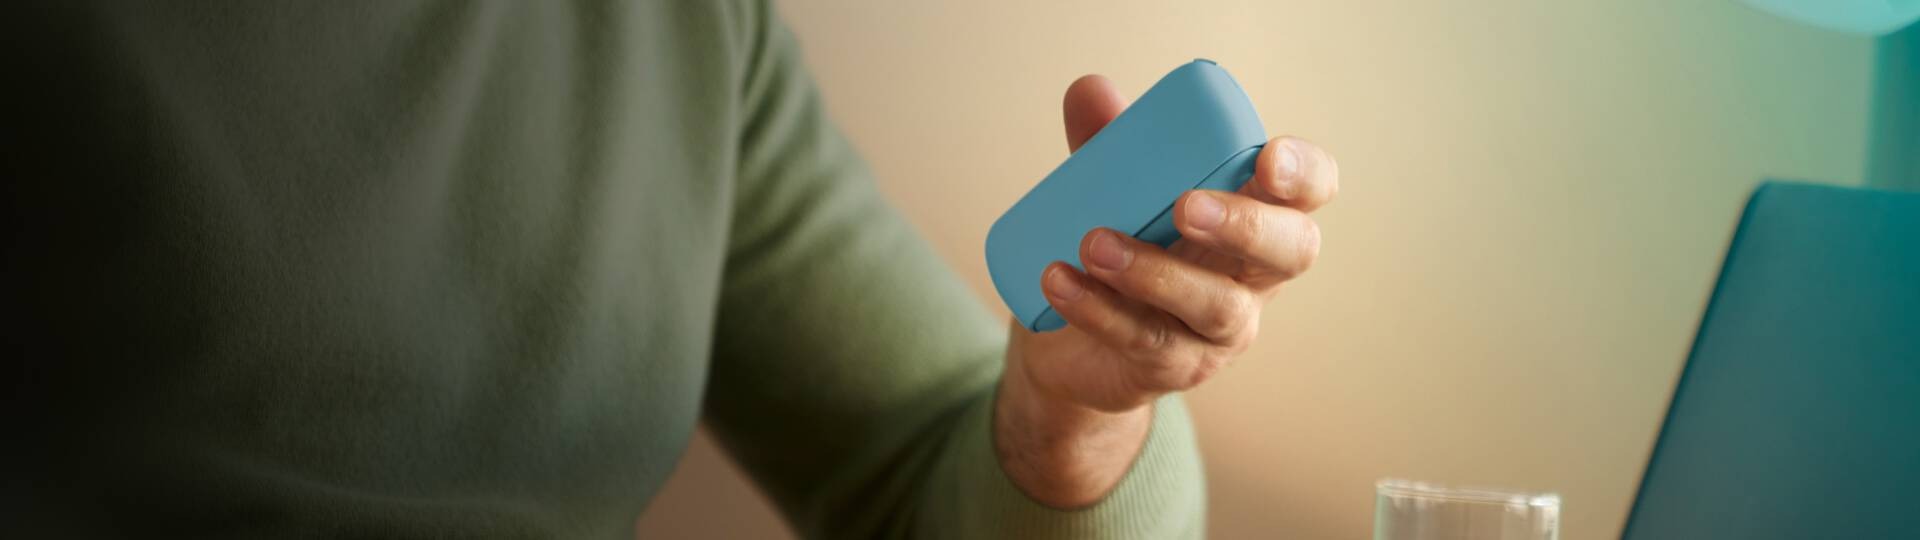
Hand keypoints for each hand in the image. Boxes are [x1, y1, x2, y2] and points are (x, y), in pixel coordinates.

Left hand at [994, 74, 1339, 507]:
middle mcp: (1254, 276)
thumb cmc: (1120, 248)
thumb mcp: (1111, 190)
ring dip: (1155, 272)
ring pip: (1216, 306)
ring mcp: (1220, 330)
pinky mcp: (1174, 368)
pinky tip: (1058, 279)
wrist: (1073, 345)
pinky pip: (1146, 340)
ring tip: (1092, 242)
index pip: (1309, 193)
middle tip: (1185, 206)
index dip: (1303, 175)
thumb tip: (1090, 90)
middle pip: (1290, 253)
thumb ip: (1106, 141)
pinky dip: (1098, 308)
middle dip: (1246, 226)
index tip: (1267, 156)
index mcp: (1255, 216)